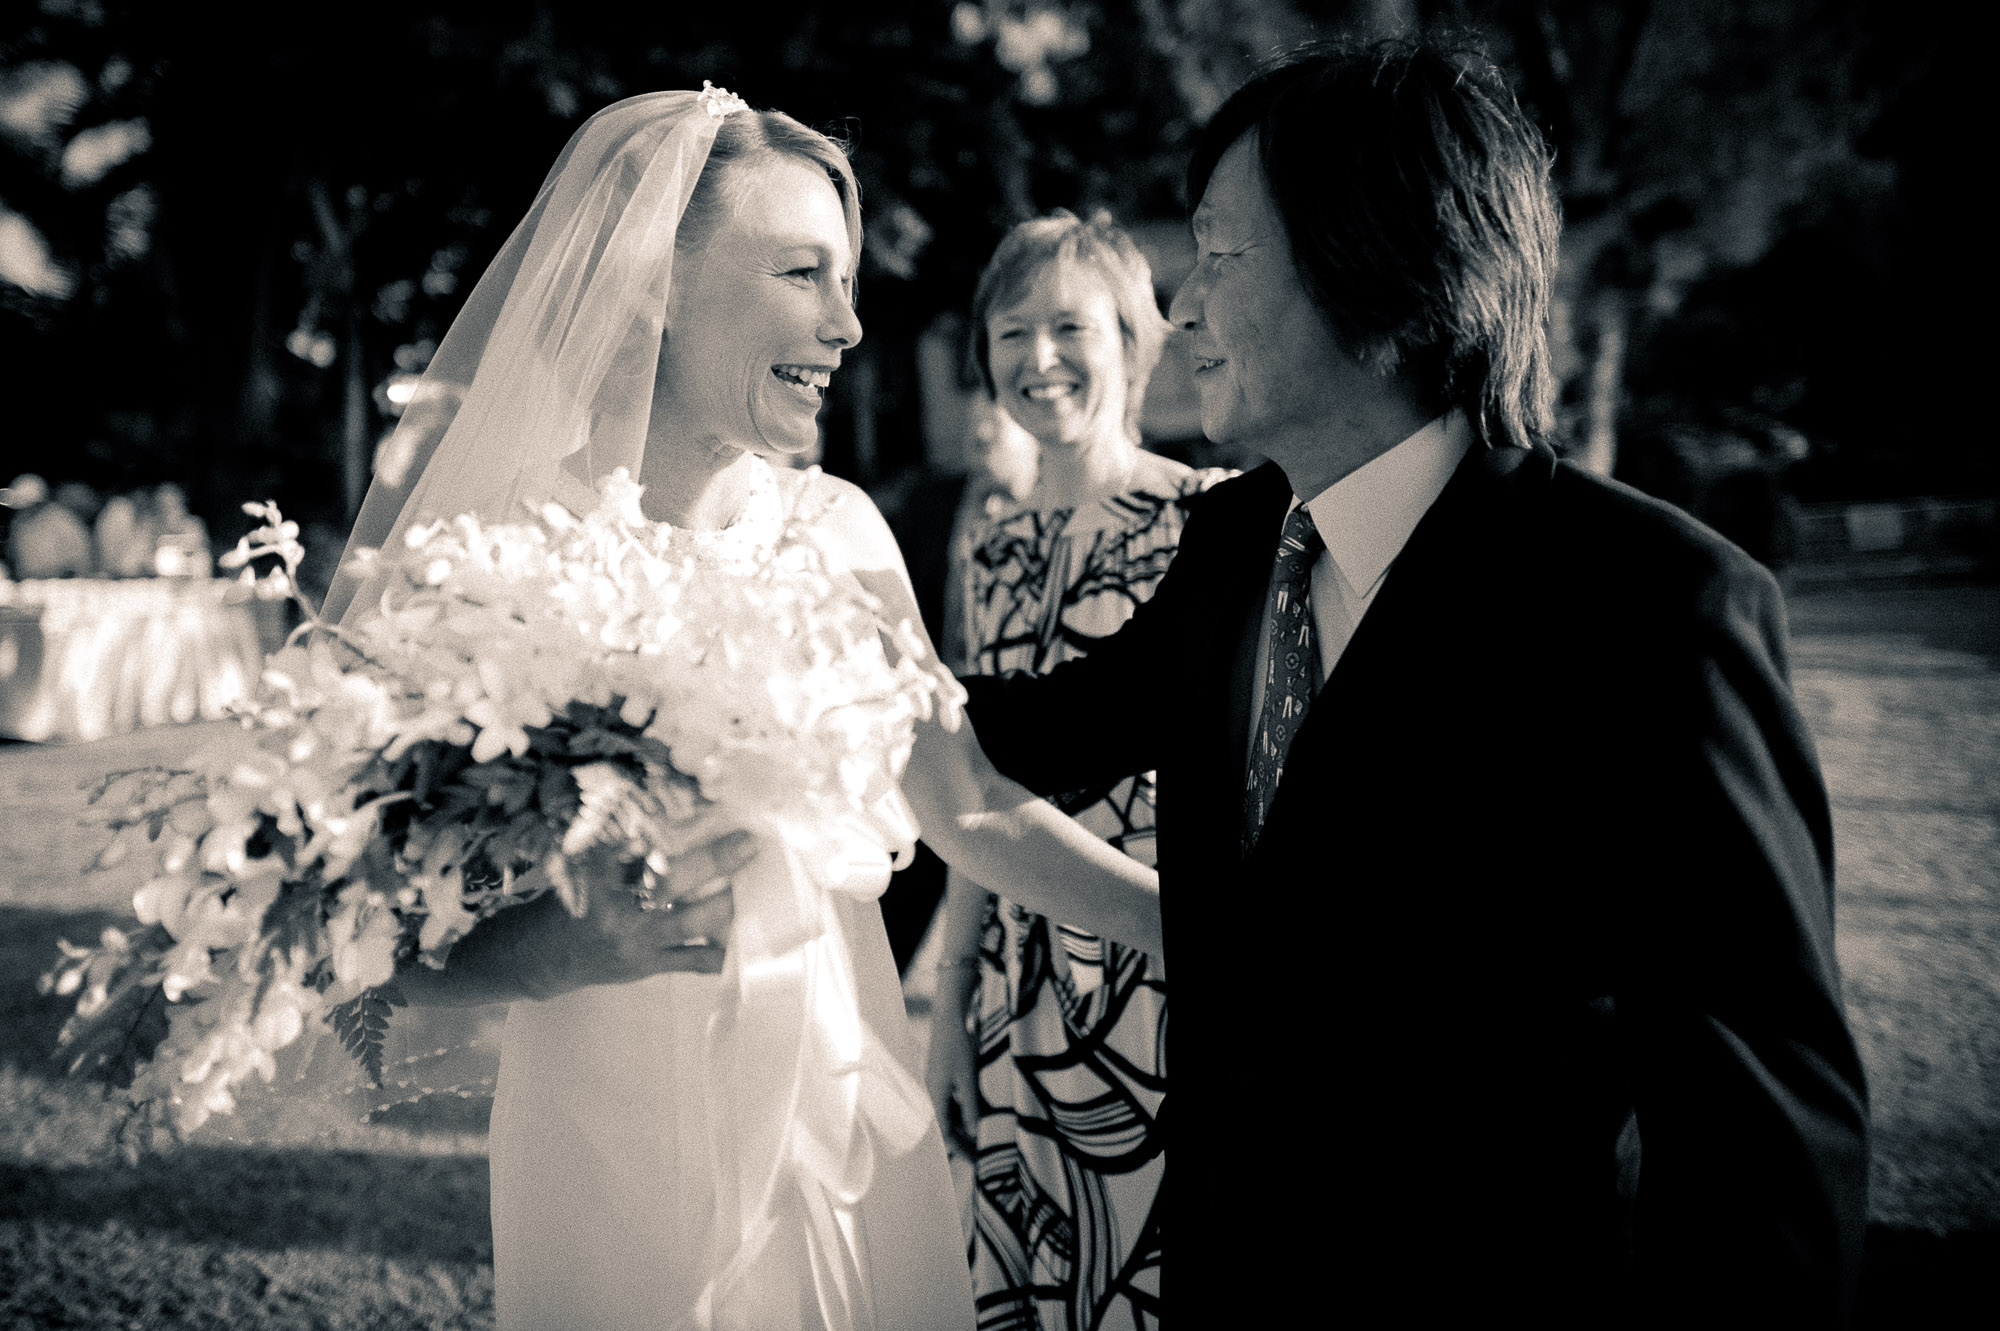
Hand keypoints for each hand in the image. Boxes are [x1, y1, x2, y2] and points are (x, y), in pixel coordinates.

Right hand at [522, 827, 755, 995]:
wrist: (540, 957)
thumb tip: (671, 820)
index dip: (675, 827)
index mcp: (598, 876)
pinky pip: (691, 962)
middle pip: (670, 882)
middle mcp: (616, 909)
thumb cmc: (568, 903)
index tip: (711, 807)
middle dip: (714, 860)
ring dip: (727, 905)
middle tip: (748, 842)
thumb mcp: (582, 867)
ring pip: (689, 922)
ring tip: (756, 886)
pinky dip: (720, 954)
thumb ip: (621, 849)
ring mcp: (633, 941)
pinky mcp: (646, 966)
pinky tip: (746, 942)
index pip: (639, 846)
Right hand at [924, 963, 981, 1157]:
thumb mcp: (968, 1078)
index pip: (945, 1134)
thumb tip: (973, 1133)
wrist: (948, 1019)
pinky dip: (962, 1115)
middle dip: (962, 1144)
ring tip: (980, 1143)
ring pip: (948, 1118)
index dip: (960, 1150)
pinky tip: (975, 1119)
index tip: (977, 1162)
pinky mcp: (941, 1081)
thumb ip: (970, 1107)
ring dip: (962, 1130)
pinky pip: (950, 1105)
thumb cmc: (958, 1047)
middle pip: (945, 1129)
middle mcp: (931, 1096)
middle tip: (981, 1158)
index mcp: (934, 1098)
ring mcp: (935, 1088)